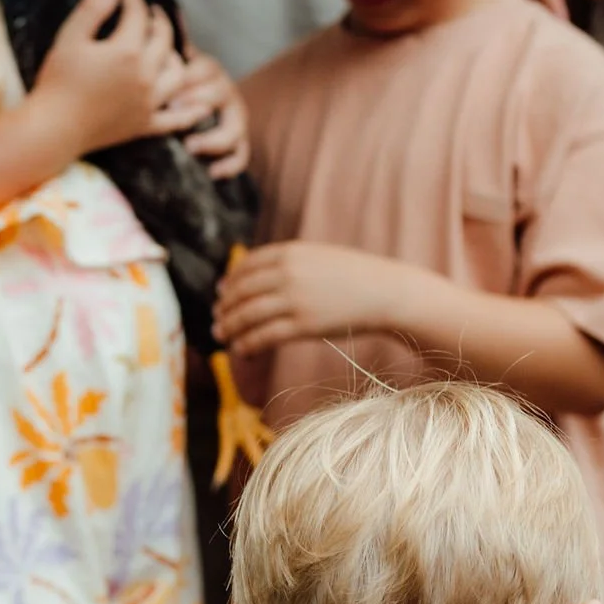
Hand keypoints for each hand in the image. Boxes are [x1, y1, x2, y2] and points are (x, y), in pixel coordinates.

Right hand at [40, 0, 179, 152]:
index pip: (138, 15)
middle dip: (159, 21)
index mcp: (126, 51)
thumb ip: (93, 9)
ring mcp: (148, 102)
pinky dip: (191, 111)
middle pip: (164, 40)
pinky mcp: (145, 125)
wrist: (54, 129)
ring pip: (177, 74)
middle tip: (151, 13)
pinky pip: (176, 119)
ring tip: (165, 49)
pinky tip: (202, 105)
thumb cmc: (57, 83)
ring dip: (176, 56)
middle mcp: (145, 75)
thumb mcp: (69, 39)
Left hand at [156, 40, 250, 181]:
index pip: (204, 69)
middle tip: (173, 112)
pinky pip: (242, 155)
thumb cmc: (178, 83)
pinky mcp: (239, 141)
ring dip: (213, 139)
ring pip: (234, 128)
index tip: (165, 88)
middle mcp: (227, 91)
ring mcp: (236, 117)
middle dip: (196, 102)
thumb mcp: (175, 62)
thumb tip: (168, 12)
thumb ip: (170, 47)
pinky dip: (230, 166)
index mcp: (210, 70)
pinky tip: (212, 173)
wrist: (199, 104)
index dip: (186, 78)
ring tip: (190, 146)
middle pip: (220, 94)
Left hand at [215, 239, 395, 354]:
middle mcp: (288, 273)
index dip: (229, 281)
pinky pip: (263, 336)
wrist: (385, 293)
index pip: (246, 266)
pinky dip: (247, 345)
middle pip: (241, 291)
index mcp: (290, 252)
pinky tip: (242, 351)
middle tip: (217, 320)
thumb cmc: (354, 277)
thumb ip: (289, 263)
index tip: (221, 294)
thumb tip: (259, 278)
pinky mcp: (303, 325)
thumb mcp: (318, 257)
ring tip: (223, 337)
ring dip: (230, 328)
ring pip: (247, 315)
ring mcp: (295, 299)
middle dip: (224, 308)